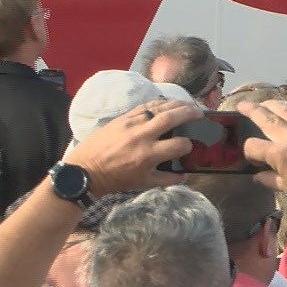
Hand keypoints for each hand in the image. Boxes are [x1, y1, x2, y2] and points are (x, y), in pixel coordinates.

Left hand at [68, 99, 200, 194]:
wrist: (86, 170)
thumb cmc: (116, 179)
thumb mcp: (143, 184)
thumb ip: (167, 179)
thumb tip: (185, 175)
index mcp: (149, 155)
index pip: (179, 145)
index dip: (188, 145)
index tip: (189, 146)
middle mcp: (142, 136)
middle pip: (171, 117)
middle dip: (189, 113)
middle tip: (200, 112)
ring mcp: (131, 123)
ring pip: (158, 107)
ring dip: (176, 104)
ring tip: (188, 104)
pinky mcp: (122, 117)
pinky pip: (144, 106)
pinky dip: (158, 103)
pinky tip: (167, 103)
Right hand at [238, 99, 286, 207]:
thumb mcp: (286, 186)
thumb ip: (268, 179)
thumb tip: (255, 176)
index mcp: (279, 155)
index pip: (253, 145)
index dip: (249, 151)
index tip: (253, 157)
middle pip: (265, 117)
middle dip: (250, 110)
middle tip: (241, 105)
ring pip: (283, 108)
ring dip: (270, 103)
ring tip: (262, 103)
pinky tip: (283, 107)